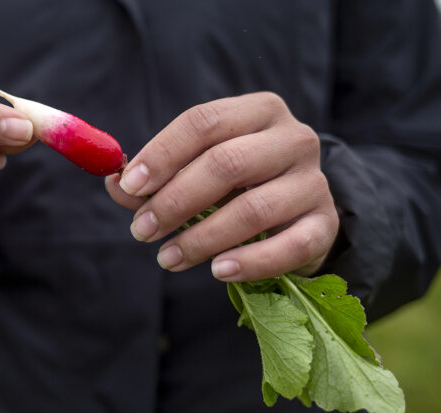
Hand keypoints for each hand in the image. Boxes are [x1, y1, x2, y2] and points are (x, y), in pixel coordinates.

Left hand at [106, 92, 338, 281]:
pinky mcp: (325, 224)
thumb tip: (115, 183)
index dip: (163, 153)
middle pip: (227, 163)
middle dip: (175, 201)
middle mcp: (294, 138)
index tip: (130, 185)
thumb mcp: (195, 172)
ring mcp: (314, 181)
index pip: (205, 121)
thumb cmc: (236, 186)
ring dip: (202, 238)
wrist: (297, 213)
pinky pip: (291, 246)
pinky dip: (251, 262)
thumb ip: (155, 178)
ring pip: (254, 209)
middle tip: (141, 231)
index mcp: (258, 111)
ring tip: (167, 258)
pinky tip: (218, 271)